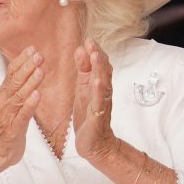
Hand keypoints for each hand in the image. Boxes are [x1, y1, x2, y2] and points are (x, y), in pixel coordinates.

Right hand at [0, 45, 39, 168]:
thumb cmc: (8, 125)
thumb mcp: (11, 101)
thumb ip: (17, 85)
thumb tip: (28, 66)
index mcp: (5, 94)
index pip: (11, 72)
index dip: (21, 60)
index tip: (32, 48)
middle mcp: (5, 102)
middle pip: (15, 81)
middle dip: (27, 67)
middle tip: (39, 55)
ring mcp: (8, 115)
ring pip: (19, 96)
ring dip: (29, 83)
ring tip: (40, 71)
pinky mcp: (14, 129)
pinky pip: (22, 115)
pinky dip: (29, 105)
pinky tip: (37, 96)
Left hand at [72, 38, 117, 163]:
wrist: (95, 144)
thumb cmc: (88, 116)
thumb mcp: (82, 90)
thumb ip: (83, 71)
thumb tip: (80, 50)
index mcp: (96, 85)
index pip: (97, 64)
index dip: (93, 52)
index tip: (87, 39)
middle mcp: (102, 92)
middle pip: (103, 70)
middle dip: (97, 56)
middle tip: (91, 43)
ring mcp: (101, 104)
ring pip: (103, 83)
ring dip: (99, 69)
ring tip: (95, 56)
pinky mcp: (97, 117)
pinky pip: (98, 103)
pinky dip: (98, 91)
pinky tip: (96, 82)